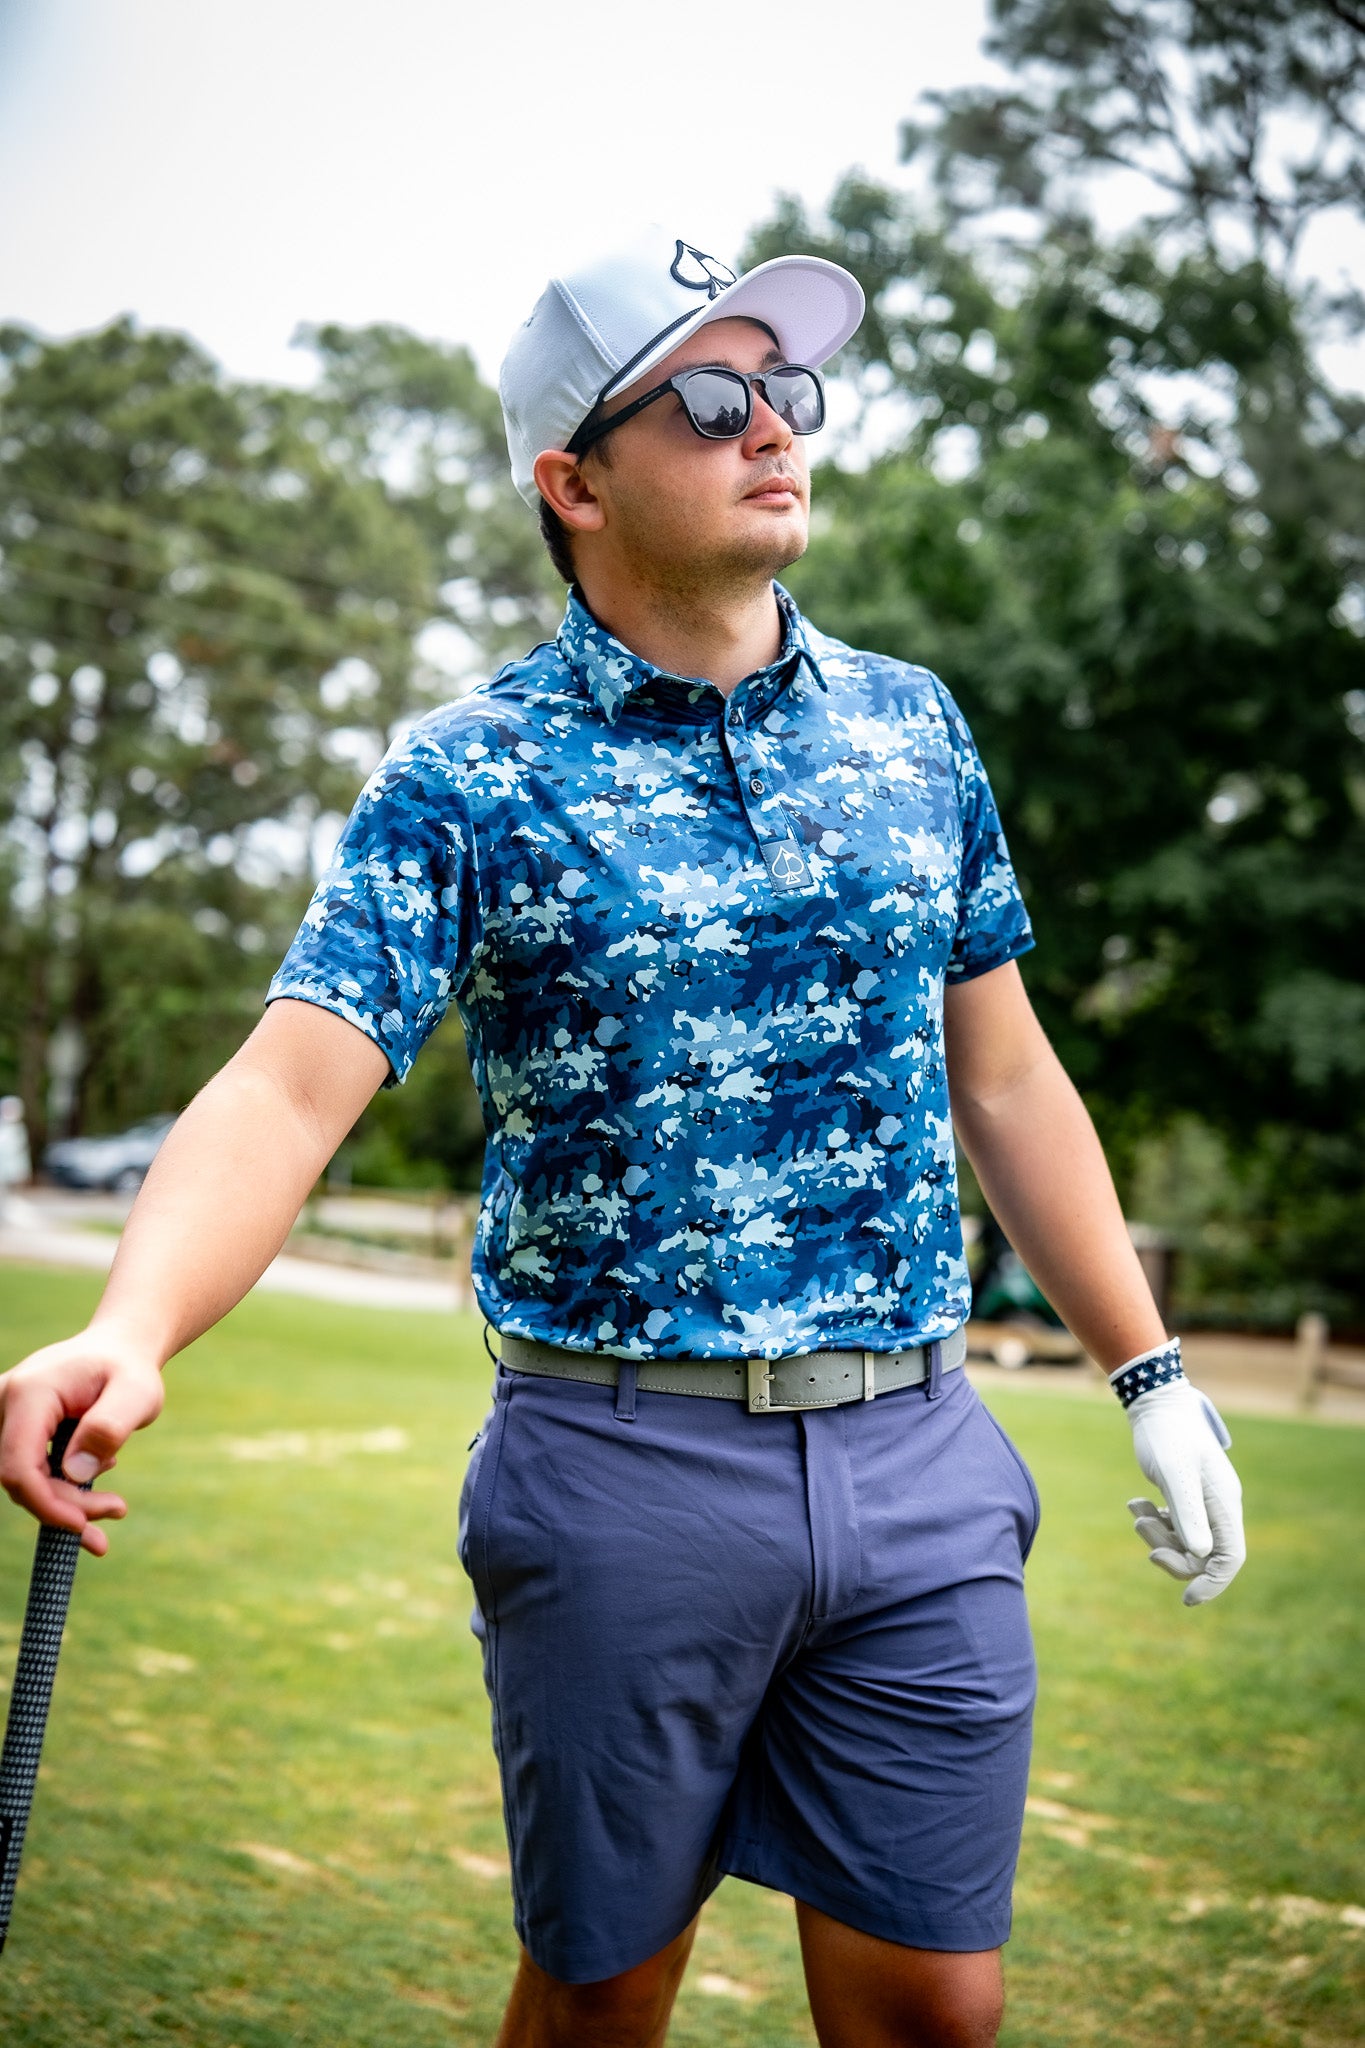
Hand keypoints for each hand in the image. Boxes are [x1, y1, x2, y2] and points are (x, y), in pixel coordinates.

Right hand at [0, 1331, 164, 1554]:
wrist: (119, 1350)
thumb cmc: (129, 1369)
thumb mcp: (137, 1393)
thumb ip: (109, 1427)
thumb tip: (75, 1473)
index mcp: (30, 1393)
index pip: (19, 1465)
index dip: (47, 1503)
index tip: (85, 1524)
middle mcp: (5, 1402)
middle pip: (20, 1476)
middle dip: (64, 1506)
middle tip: (117, 1509)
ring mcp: (5, 1415)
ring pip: (23, 1479)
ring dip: (64, 1502)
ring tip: (114, 1502)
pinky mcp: (14, 1429)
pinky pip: (28, 1470)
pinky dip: (59, 1490)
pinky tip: (97, 1482)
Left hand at [1124, 1378, 1244, 1604]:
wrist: (1155, 1403)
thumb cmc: (1166, 1435)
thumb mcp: (1174, 1474)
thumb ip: (1187, 1513)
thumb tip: (1200, 1555)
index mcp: (1223, 1504)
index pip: (1230, 1558)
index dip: (1212, 1583)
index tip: (1186, 1598)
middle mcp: (1218, 1507)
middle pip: (1204, 1555)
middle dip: (1171, 1554)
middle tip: (1142, 1532)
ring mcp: (1202, 1503)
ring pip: (1184, 1542)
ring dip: (1157, 1535)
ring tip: (1135, 1510)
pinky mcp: (1185, 1497)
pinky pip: (1173, 1526)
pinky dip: (1154, 1521)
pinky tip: (1135, 1502)